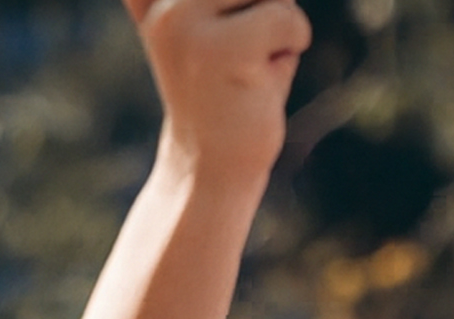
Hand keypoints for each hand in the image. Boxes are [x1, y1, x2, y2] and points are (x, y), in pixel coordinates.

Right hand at [128, 0, 309, 186]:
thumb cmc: (226, 91)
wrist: (211, 168)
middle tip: (249, 46)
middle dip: (265, 5)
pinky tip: (260, 81)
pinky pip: (287, 19)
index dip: (250, 2)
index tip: (222, 33)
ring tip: (252, 62)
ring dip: (278, 24)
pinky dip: (290, 48)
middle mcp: (163, 6)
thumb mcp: (214, 25)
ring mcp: (185, 24)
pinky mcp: (221, 50)